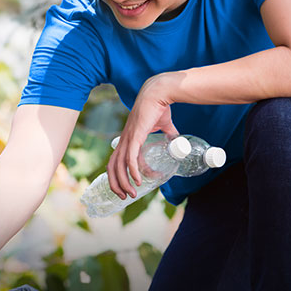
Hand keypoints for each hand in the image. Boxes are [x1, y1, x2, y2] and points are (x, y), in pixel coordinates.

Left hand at [107, 73, 178, 198]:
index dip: (120, 175)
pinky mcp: (135, 136)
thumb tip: (178, 143)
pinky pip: (130, 158)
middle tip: (125, 197)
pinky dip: (132, 171)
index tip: (133, 185)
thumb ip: (169, 135)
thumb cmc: (159, 107)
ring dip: (124, 182)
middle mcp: (124, 140)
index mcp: (127, 139)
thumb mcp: (164, 126)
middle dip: (116, 184)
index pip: (116, 161)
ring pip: (119, 166)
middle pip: (112, 167)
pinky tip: (138, 180)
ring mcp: (128, 138)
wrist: (159, 93)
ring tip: (132, 194)